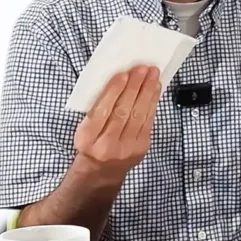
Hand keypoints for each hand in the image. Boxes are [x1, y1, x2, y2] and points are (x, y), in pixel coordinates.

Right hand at [72, 65, 161, 180]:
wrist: (101, 171)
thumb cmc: (91, 142)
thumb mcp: (84, 129)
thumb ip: (96, 110)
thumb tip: (117, 81)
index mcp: (87, 138)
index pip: (101, 111)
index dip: (113, 91)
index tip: (123, 74)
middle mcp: (107, 145)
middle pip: (123, 112)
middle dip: (135, 87)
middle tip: (143, 68)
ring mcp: (126, 148)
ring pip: (138, 115)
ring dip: (147, 92)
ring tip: (153, 74)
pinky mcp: (141, 147)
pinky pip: (148, 121)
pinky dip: (152, 103)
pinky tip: (155, 89)